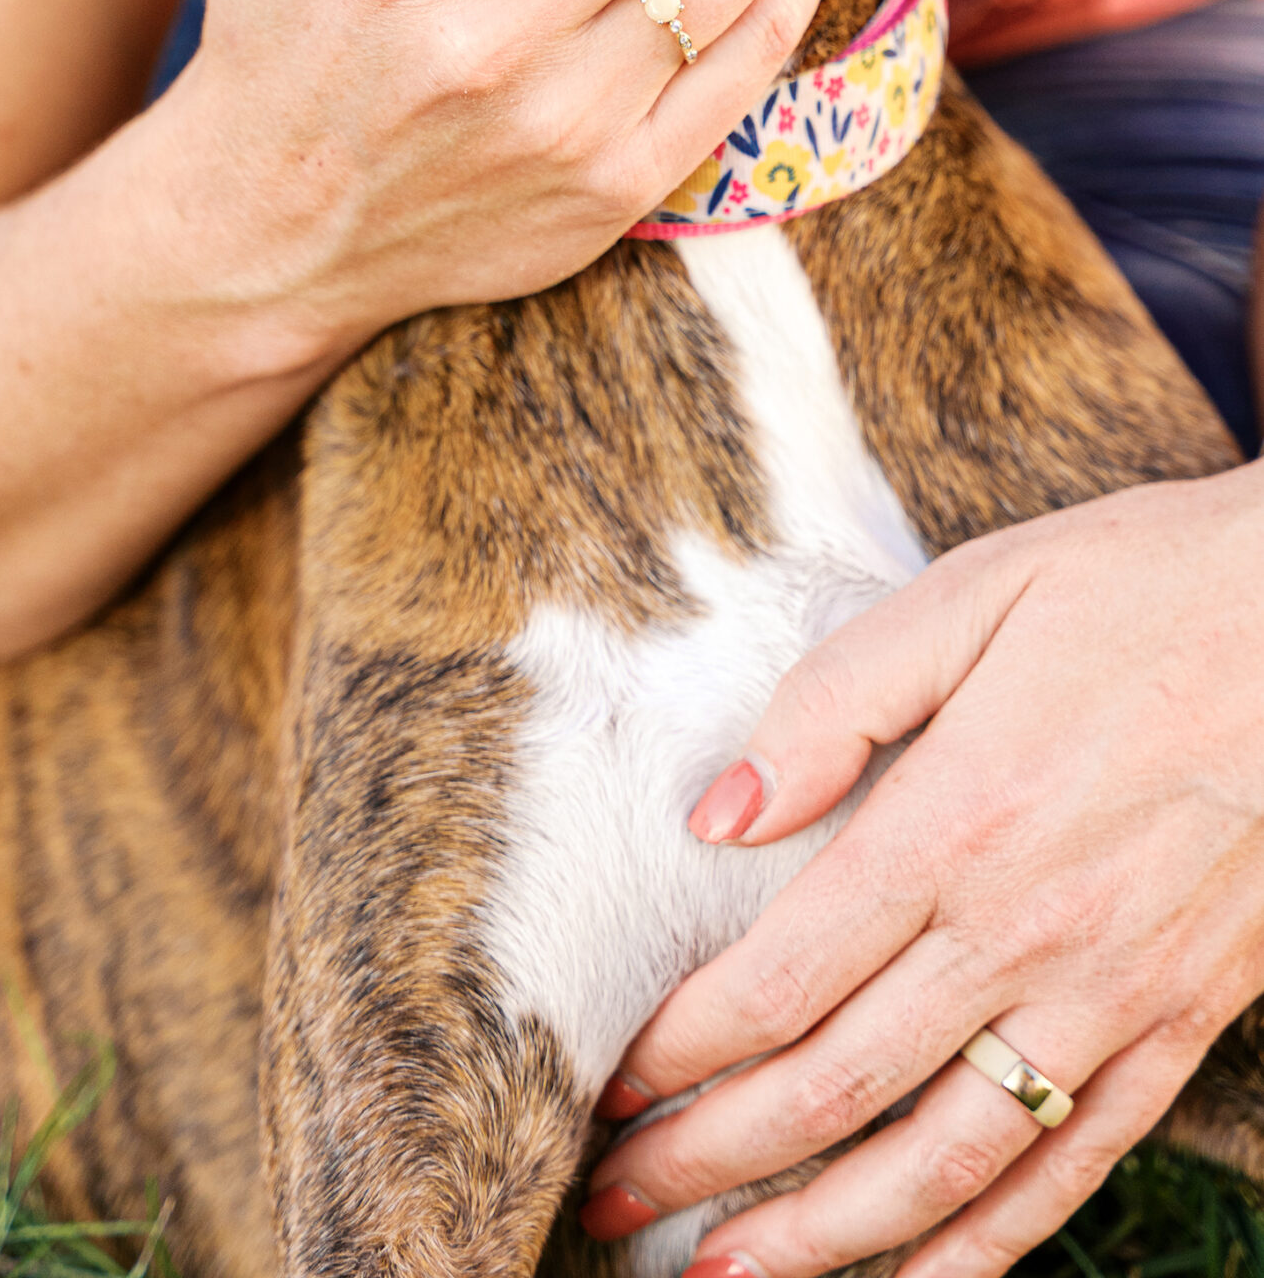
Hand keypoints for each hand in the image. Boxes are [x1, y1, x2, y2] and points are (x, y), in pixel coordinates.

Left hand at [582, 464, 1263, 1277]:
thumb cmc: (1138, 587)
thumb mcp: (969, 596)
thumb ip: (832, 704)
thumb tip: (717, 812)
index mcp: (956, 820)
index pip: (784, 977)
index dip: (685, 1048)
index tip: (614, 1083)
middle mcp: (1028, 932)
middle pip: (839, 1086)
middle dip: (711, 1158)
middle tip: (616, 1201)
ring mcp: (1114, 995)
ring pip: (947, 1162)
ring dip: (825, 1236)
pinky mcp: (1185, 1021)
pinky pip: (1075, 1166)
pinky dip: (987, 1244)